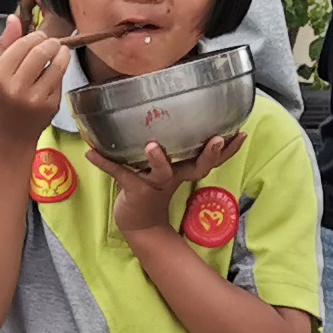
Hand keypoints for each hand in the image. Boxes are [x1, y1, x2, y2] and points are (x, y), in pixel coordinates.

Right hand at [0, 8, 72, 139]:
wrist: (10, 136)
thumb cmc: (0, 101)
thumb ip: (5, 45)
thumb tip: (13, 18)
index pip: (22, 45)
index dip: (34, 37)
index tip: (38, 37)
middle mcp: (17, 87)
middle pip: (41, 52)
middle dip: (50, 42)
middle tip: (51, 42)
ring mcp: (36, 98)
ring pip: (56, 64)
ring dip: (61, 53)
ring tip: (59, 51)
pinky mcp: (51, 105)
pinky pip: (61, 80)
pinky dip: (61, 71)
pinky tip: (55, 71)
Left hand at [93, 128, 243, 242]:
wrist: (139, 222)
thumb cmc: (154, 185)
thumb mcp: (170, 167)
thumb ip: (176, 146)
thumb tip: (178, 110)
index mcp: (185, 169)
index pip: (211, 158)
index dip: (228, 149)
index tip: (241, 133)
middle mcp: (174, 176)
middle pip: (196, 166)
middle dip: (208, 154)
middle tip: (216, 140)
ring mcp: (155, 184)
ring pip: (160, 172)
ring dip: (157, 159)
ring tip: (152, 145)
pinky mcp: (134, 190)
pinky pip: (119, 174)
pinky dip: (104, 163)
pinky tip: (91, 153)